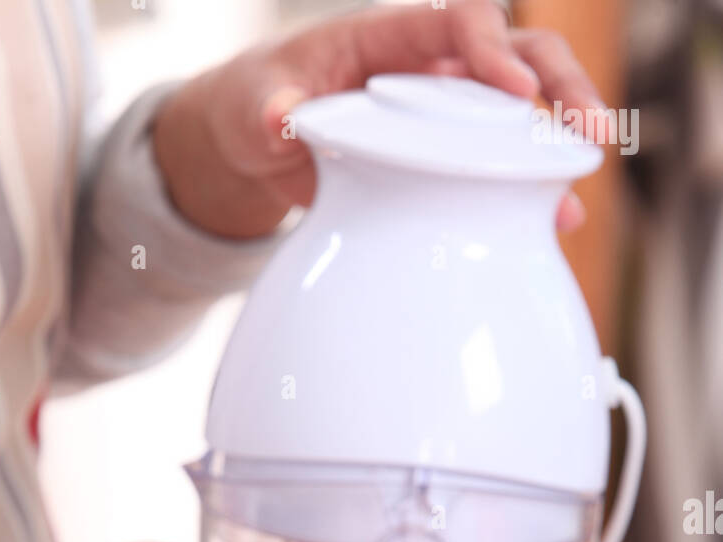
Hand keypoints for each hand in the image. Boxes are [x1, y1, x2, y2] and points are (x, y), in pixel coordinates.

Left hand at [152, 0, 605, 239]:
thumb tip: (282, 120)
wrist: (258, 144)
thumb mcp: (252, 104)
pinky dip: (531, 192)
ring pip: (523, 110)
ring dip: (560, 137)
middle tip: (590, 130)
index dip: (491, 47)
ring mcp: (447, 114)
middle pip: (518, 53)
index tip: (515, 86)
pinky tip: (558, 221)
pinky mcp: (448, 163)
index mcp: (389, 35)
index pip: (457, 20)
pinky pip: (501, 168)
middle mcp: (432, 66)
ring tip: (587, 174)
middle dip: (559, 85)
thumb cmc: (258, 105)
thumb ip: (267, 108)